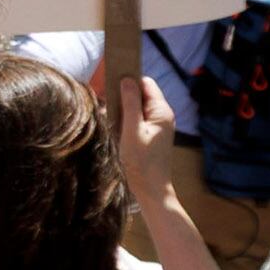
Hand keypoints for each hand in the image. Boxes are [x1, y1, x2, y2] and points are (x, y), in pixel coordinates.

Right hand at [113, 69, 180, 189]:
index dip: (129, 82)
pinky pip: (137, 119)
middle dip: (123, 97)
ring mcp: (158, 126)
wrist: (151, 190)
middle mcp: (162, 115)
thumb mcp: (132, 130)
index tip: (111, 86)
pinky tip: (117, 130)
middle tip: (107, 105)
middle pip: (141, 94)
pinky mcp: (152, 135)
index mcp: (161, 111)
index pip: (145, 83)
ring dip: (123, 110)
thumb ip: (130, 103)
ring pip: (137, 107)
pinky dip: (126, 121)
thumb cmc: (142, 162)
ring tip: (111, 120)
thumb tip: (127, 79)